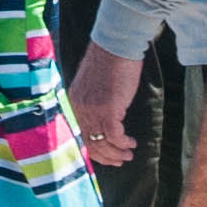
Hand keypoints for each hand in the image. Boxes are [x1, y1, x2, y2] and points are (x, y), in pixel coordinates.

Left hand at [70, 44, 146, 168]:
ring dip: (117, 152)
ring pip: (102, 142)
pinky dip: (124, 143)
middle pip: (90, 143)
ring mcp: (92, 111)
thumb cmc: (108, 62)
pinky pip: (115, 136)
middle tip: (120, 160)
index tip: (106, 158)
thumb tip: (101, 118)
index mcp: (74, 104)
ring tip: (129, 154)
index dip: (93, 151)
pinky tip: (132, 143)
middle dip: (106, 156)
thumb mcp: (92, 85)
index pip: (79, 136)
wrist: (115, 46)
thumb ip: (91, 102)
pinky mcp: (108, 109)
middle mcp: (79, 110)